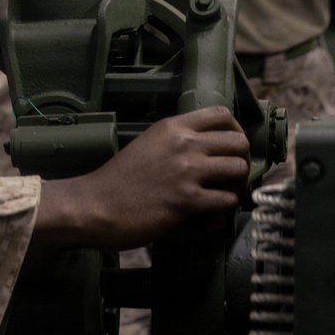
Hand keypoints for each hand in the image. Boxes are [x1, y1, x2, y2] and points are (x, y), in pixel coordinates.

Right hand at [32, 106, 249, 252]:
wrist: (95, 205)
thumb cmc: (117, 180)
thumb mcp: (147, 145)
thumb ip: (176, 143)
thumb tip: (208, 154)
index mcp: (171, 127)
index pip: (221, 114)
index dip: (234, 132)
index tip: (229, 149)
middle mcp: (182, 143)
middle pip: (238, 142)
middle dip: (240, 163)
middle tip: (228, 180)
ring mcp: (186, 171)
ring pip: (239, 170)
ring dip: (236, 188)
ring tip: (220, 199)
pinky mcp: (187, 200)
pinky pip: (227, 201)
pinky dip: (223, 214)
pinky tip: (207, 220)